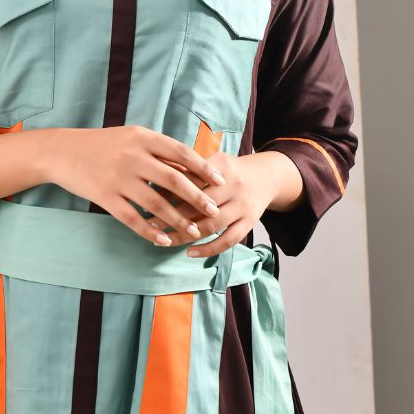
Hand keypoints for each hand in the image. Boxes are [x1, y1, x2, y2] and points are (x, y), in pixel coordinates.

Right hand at [51, 125, 226, 246]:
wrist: (62, 152)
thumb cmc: (102, 144)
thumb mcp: (131, 138)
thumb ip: (158, 151)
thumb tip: (190, 169)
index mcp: (142, 138)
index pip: (181, 153)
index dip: (203, 168)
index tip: (220, 181)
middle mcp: (132, 156)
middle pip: (174, 180)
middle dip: (198, 198)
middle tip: (214, 211)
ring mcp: (118, 178)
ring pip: (156, 203)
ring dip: (178, 220)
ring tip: (193, 231)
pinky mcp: (104, 196)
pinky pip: (132, 218)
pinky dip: (150, 231)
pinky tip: (163, 240)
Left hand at [146, 152, 276, 255]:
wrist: (266, 176)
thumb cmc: (228, 170)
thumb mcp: (211, 161)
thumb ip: (188, 170)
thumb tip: (154, 180)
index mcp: (220, 166)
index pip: (190, 180)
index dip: (168, 191)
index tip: (147, 200)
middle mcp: (233, 185)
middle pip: (199, 204)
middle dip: (172, 215)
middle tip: (149, 224)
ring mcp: (243, 206)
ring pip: (211, 225)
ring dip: (185, 235)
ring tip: (163, 240)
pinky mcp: (249, 222)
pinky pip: (228, 240)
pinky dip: (208, 248)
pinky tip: (189, 252)